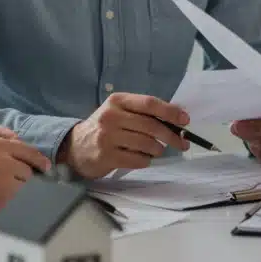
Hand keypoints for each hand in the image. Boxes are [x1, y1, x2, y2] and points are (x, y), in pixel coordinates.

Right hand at [0, 126, 52, 217]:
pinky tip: (5, 205)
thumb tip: (16, 138)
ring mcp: (5, 182)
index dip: (40, 161)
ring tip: (6, 195)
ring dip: (20, 192)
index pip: (30, 152)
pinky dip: (14, 205)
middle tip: (18, 185)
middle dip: (25, 179)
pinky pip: (16, 204)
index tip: (44, 167)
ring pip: (26, 189)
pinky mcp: (1, 202)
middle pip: (30, 173)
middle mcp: (6, 161)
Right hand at [59, 93, 190, 178]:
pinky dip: (145, 161)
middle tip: (183, 143)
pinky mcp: (106, 156)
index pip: (149, 103)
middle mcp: (111, 116)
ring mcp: (107, 137)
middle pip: (151, 126)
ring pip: (146, 144)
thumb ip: (143, 112)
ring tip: (156, 150)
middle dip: (172, 136)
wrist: (76, 147)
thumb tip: (177, 117)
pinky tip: (141, 158)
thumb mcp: (119, 111)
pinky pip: (138, 160)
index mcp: (117, 100)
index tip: (185, 120)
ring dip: (157, 150)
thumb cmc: (105, 127)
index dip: (170, 112)